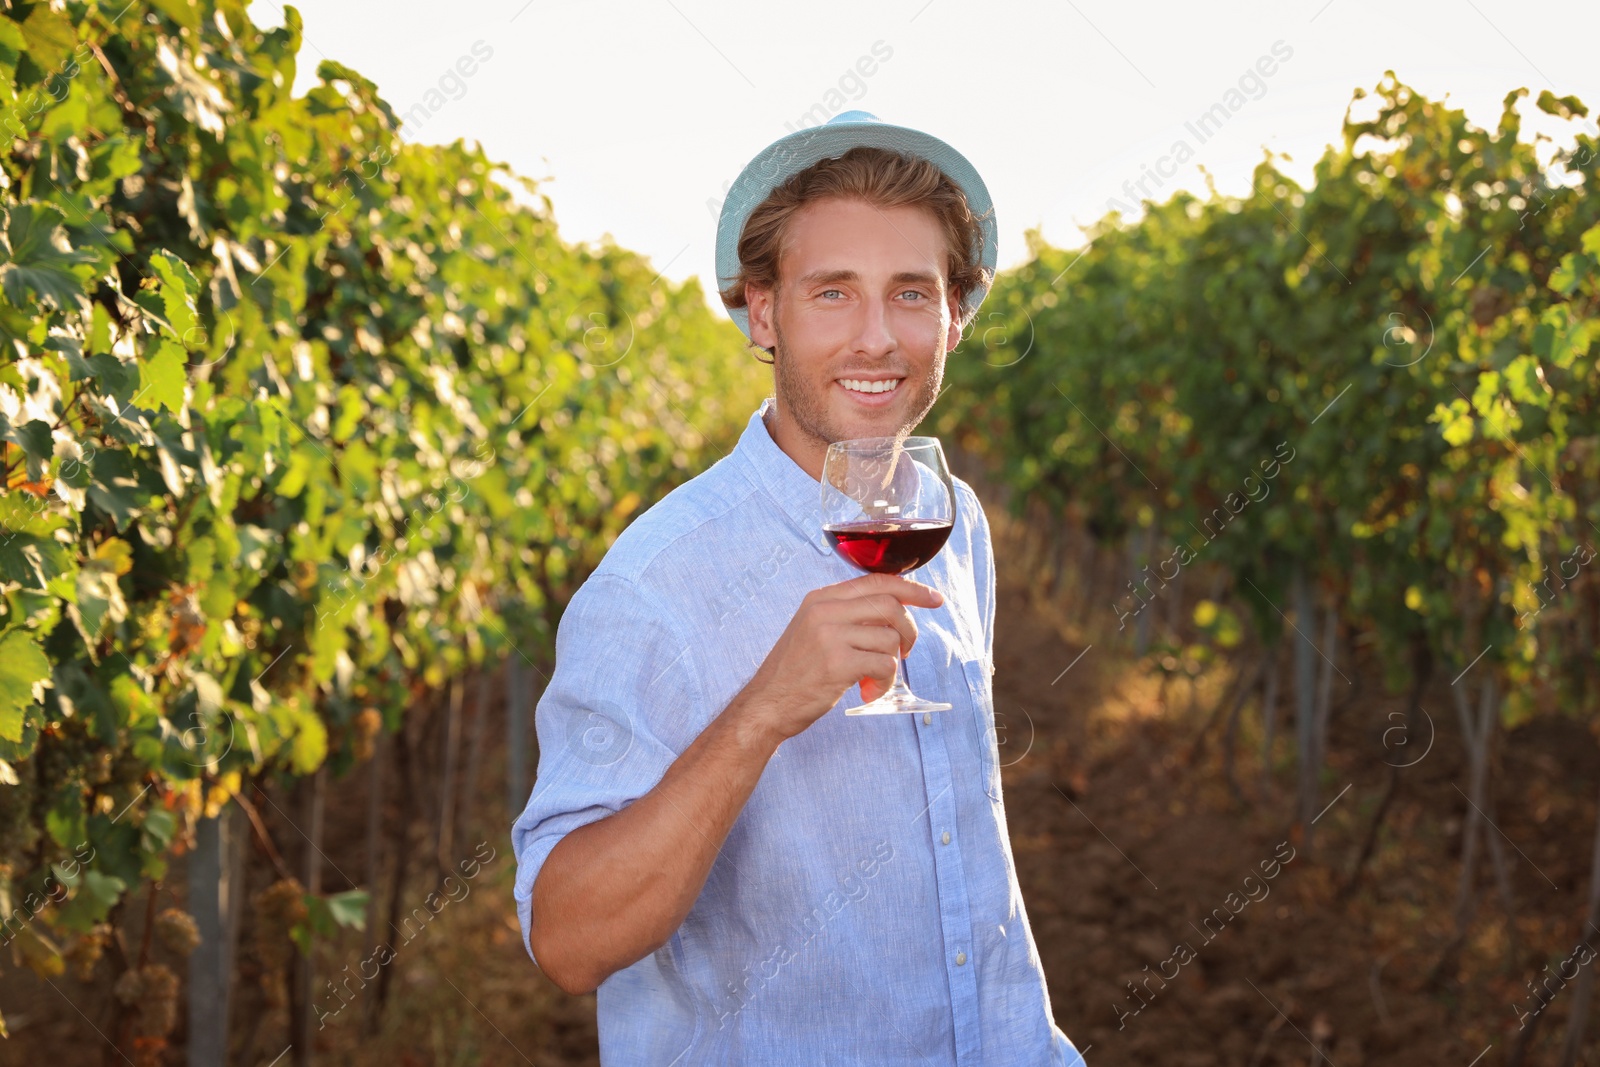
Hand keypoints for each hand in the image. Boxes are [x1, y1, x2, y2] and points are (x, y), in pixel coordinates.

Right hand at [738, 572, 943, 741]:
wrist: (766, 704)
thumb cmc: (795, 672)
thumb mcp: (814, 630)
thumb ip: (847, 616)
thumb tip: (893, 611)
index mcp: (821, 598)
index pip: (876, 581)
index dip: (911, 588)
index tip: (933, 598)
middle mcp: (825, 610)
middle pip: (890, 605)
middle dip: (909, 630)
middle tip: (905, 652)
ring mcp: (830, 636)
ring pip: (890, 638)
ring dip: (891, 665)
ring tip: (873, 681)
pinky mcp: (837, 663)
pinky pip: (884, 666)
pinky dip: (884, 683)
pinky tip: (867, 692)